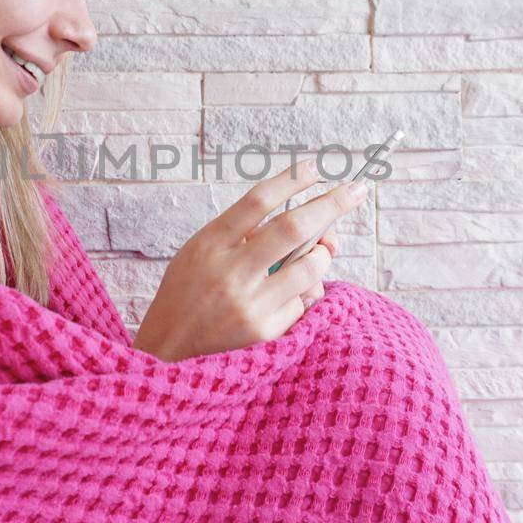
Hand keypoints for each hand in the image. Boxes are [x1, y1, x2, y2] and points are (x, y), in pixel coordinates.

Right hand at [131, 158, 367, 362]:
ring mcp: (249, 305)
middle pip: (293, 227)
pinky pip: (301, 303)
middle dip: (332, 204)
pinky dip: (301, 295)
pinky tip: (282, 300)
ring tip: (319, 253)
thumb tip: (305, 225)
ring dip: (323, 255)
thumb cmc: (186, 297)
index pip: (257, 200)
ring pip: (310, 268)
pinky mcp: (265, 333)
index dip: (292, 180)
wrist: (166, 355)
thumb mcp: (199, 254)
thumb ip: (243, 236)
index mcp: (210, 244)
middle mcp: (230, 272)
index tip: (316, 167)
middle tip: (356, 189)